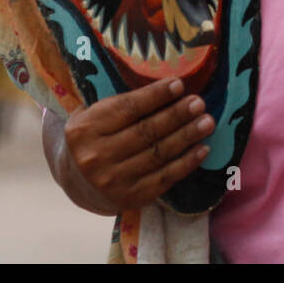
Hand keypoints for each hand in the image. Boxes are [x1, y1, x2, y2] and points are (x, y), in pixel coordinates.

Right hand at [46, 77, 214, 214]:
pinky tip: (202, 149)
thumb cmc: (94, 136)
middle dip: (176, 115)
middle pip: (145, 132)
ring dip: (187, 136)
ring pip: (158, 154)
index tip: (179, 84)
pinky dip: (186, 163)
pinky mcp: (130, 198)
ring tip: (207, 122)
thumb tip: (169, 86)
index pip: (126, 109)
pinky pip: (164, 178)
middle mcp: (95, 157)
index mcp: (85, 129)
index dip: (155, 96)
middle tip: (199, 103)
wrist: (76, 180)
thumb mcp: (94, 114)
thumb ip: (121, 103)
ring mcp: (112, 181)